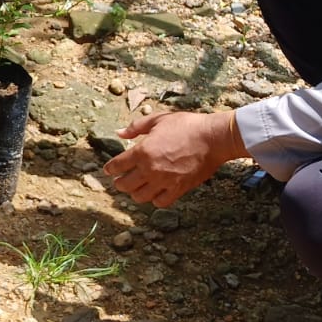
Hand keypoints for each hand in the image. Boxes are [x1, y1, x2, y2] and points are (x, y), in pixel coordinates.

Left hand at [103, 110, 245, 207]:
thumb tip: (119, 133)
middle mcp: (150, 169)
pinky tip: (155, 192)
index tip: (109, 170)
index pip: (117, 166)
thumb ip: (136, 127)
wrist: (213, 138)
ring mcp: (164, 181)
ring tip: (137, 187)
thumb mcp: (158, 120)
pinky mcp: (179, 189)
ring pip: (140, 196)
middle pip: (125, 185)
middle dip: (119, 183)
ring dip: (135, 192)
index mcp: (142, 151)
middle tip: (120, 180)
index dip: (110, 168)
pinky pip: (160, 202)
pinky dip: (154, 199)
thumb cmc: (186, 125)